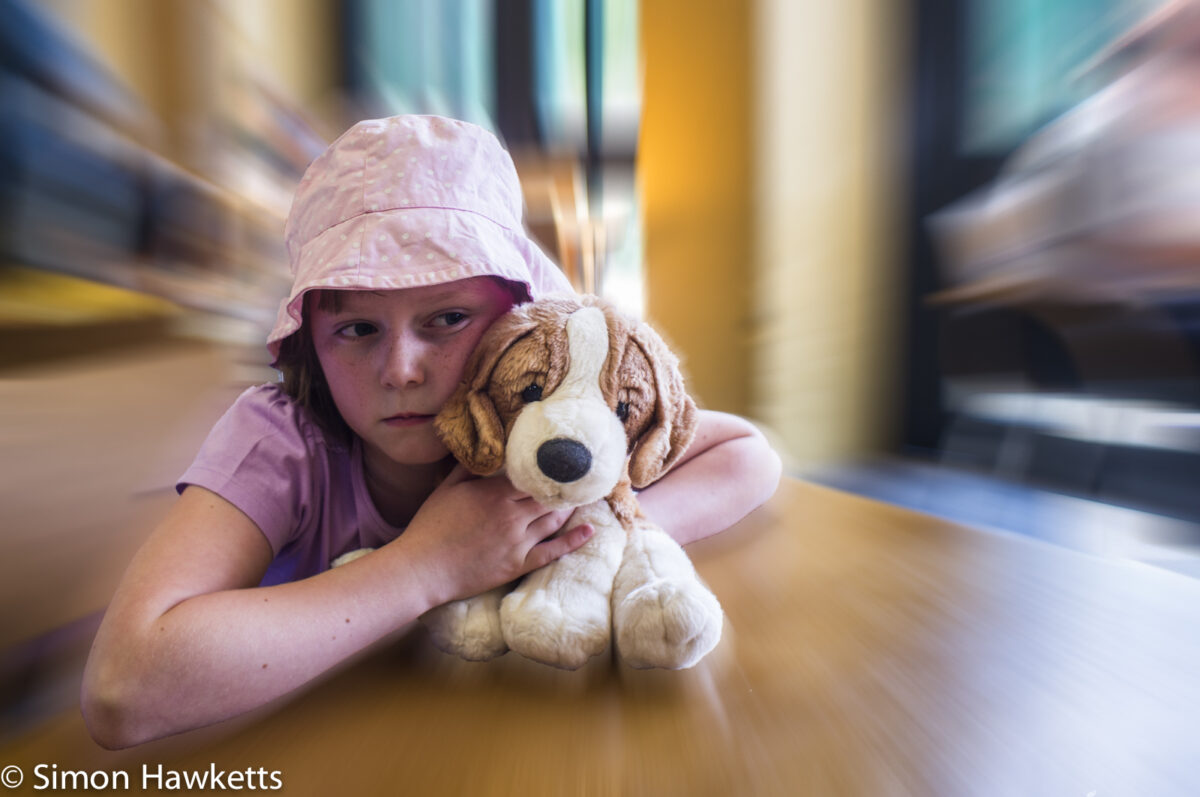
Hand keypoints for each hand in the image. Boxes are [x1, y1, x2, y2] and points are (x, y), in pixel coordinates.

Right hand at [396, 464, 592, 604]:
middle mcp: (512, 515)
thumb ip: (469, 469)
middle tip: (581, 478)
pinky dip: (574, 540)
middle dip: (566, 487)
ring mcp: (518, 541)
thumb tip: (485, 450)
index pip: (532, 476)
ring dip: (571, 508)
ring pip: (554, 520)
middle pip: (549, 497)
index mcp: (495, 493)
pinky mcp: (519, 564)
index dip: (548, 470)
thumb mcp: (447, 489)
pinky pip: (553, 551)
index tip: (563, 462)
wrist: (423, 568)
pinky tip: (590, 530)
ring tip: (584, 497)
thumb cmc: (430, 527)